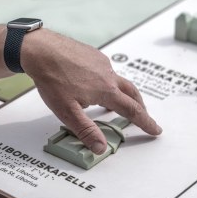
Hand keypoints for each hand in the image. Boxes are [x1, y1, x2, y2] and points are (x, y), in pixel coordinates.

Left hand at [21, 29, 160, 153]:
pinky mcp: (91, 53)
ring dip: (121, 92)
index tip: (155, 129)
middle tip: (142, 116)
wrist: (40, 50)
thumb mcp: (67, 111)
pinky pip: (104, 69)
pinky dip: (106, 80)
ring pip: (117, 79)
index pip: (132, 110)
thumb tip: (101, 148)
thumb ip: (86, 130)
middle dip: (139, 106)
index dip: (145, 122)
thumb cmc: (51, 79)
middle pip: (131, 92)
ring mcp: (100, 61)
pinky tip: (92, 83)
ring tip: (114, 102)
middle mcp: (107, 74)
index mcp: (106, 90)